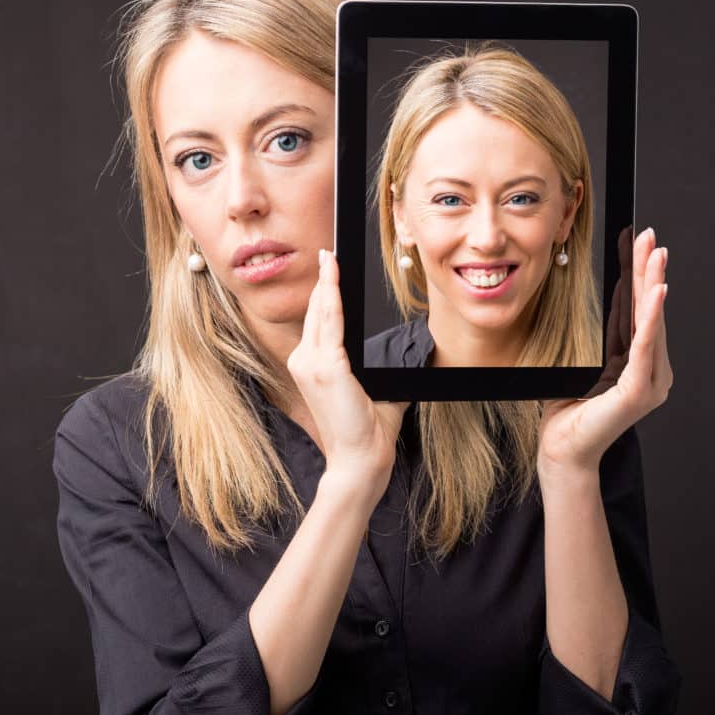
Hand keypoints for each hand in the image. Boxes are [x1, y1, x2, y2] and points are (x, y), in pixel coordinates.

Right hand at [286, 250, 408, 479]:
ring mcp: (310, 364)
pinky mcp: (325, 366)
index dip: (324, 294)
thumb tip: (410, 355)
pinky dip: (333, 297)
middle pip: (316, 312)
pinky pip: (331, 322)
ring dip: (327, 283)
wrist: (360, 459)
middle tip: (328, 254)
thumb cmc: (367, 431)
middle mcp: (303, 362)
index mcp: (312, 367)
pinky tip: (335, 279)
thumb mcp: (375, 391)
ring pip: (321, 313)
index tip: (328, 270)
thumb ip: (382, 370)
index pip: (318, 322)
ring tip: (330, 258)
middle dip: (324, 281)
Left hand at [537, 226, 672, 478]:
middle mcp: (652, 371)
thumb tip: (597, 299)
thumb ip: (598, 335)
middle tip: (651, 238)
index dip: (639, 277)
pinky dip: (649, 319)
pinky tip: (656, 294)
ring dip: (653, 286)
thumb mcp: (583, 360)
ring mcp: (650, 383)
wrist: (562, 449)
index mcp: (638, 363)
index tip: (639, 245)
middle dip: (649, 272)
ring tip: (656, 256)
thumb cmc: (568, 408)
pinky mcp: (639, 392)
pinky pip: (643, 347)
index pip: (639, 311)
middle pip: (649, 312)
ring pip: (650, 324)